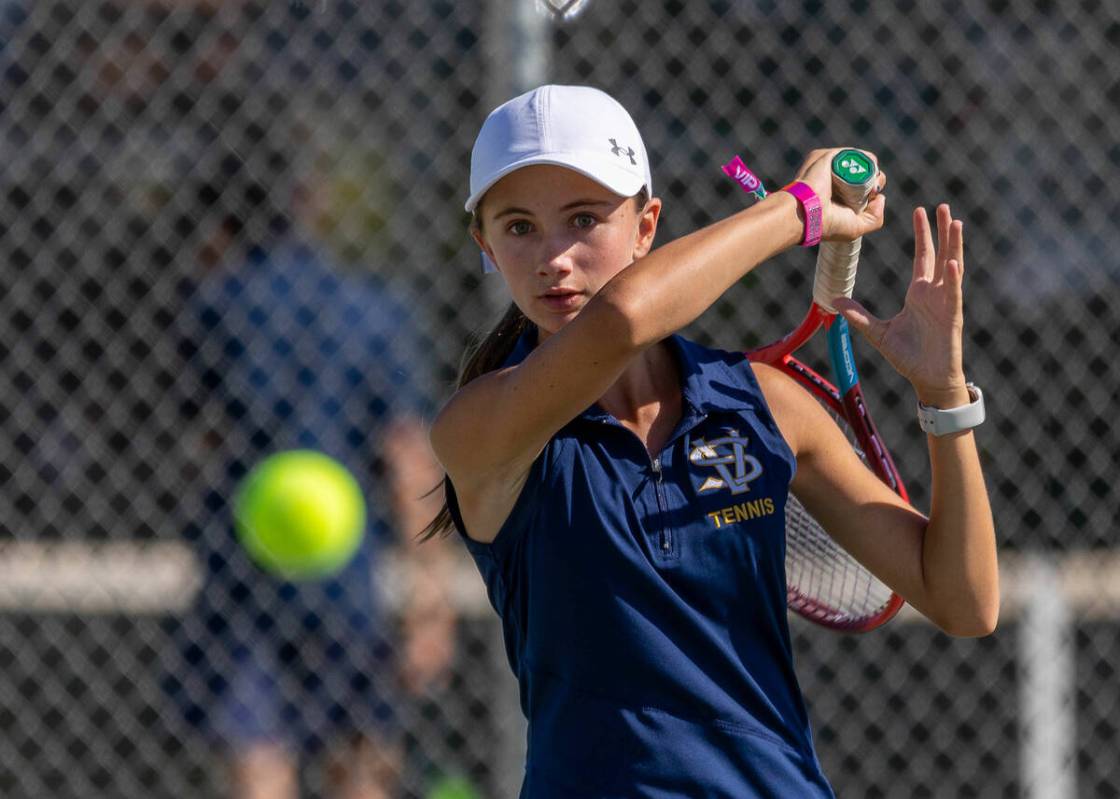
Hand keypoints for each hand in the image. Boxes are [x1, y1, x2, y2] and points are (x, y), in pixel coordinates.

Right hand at [791, 148, 886, 240]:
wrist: (809, 214)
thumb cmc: (828, 224)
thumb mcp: (856, 228)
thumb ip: (874, 218)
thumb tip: (881, 198)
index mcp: (836, 194)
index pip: (860, 184)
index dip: (872, 189)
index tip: (873, 198)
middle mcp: (832, 178)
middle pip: (862, 170)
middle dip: (874, 178)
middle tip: (873, 190)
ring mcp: (829, 166)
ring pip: (859, 161)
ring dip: (871, 169)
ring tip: (870, 181)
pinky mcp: (827, 156)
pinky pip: (853, 154)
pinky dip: (865, 160)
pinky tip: (867, 172)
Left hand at [833, 204, 969, 406]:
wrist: (928, 379)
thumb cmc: (909, 356)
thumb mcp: (878, 333)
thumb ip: (859, 316)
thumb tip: (835, 302)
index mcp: (919, 293)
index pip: (923, 256)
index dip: (922, 234)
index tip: (919, 211)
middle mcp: (934, 292)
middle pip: (940, 254)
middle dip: (941, 230)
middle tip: (941, 205)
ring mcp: (945, 302)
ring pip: (952, 267)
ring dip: (953, 245)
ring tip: (954, 222)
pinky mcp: (952, 316)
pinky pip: (953, 294)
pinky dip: (953, 279)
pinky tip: (954, 262)